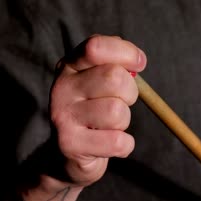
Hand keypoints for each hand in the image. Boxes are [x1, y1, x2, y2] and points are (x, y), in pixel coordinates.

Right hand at [50, 35, 146, 185]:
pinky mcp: (69, 143)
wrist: (69, 153)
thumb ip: (117, 64)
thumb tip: (137, 61)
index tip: (139, 64)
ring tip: (110, 125)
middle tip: (122, 102)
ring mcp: (62, 115)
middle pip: (114, 78)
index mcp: (70, 66)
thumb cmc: (94, 110)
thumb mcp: (100, 81)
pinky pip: (117, 142)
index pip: (96, 47)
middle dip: (130, 92)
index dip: (125, 53)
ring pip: (117, 112)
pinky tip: (110, 144)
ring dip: (124, 121)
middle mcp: (61, 87)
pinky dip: (124, 145)